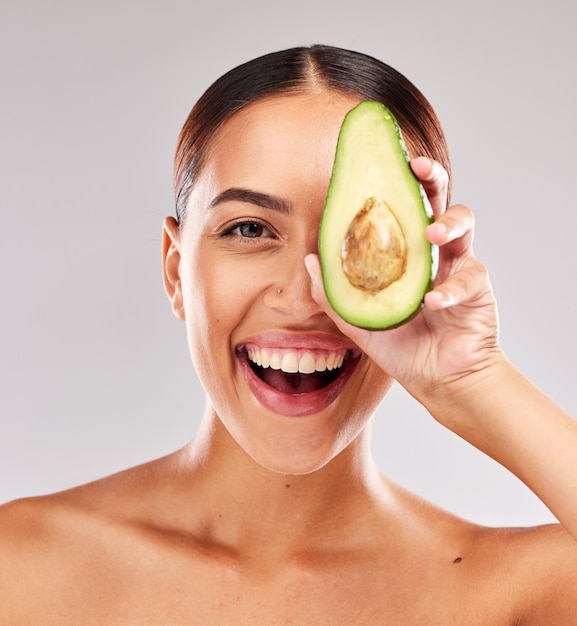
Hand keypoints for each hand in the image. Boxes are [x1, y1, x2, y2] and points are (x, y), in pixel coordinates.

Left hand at [306, 157, 500, 403]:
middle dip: (431, 178)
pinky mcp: (477, 289)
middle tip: (417, 167)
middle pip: (437, 201)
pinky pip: (467, 279)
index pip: (401, 210)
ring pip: (463, 226)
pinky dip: (449, 289)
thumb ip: (334, 292)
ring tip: (430, 233)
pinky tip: (431, 302)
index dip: (394, 185)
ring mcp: (458, 267)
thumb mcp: (359, 319)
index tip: (379, 163)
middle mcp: (434, 253)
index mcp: (406, 254)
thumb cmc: (402, 347)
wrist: (438, 380)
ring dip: (447, 223)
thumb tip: (308, 259)